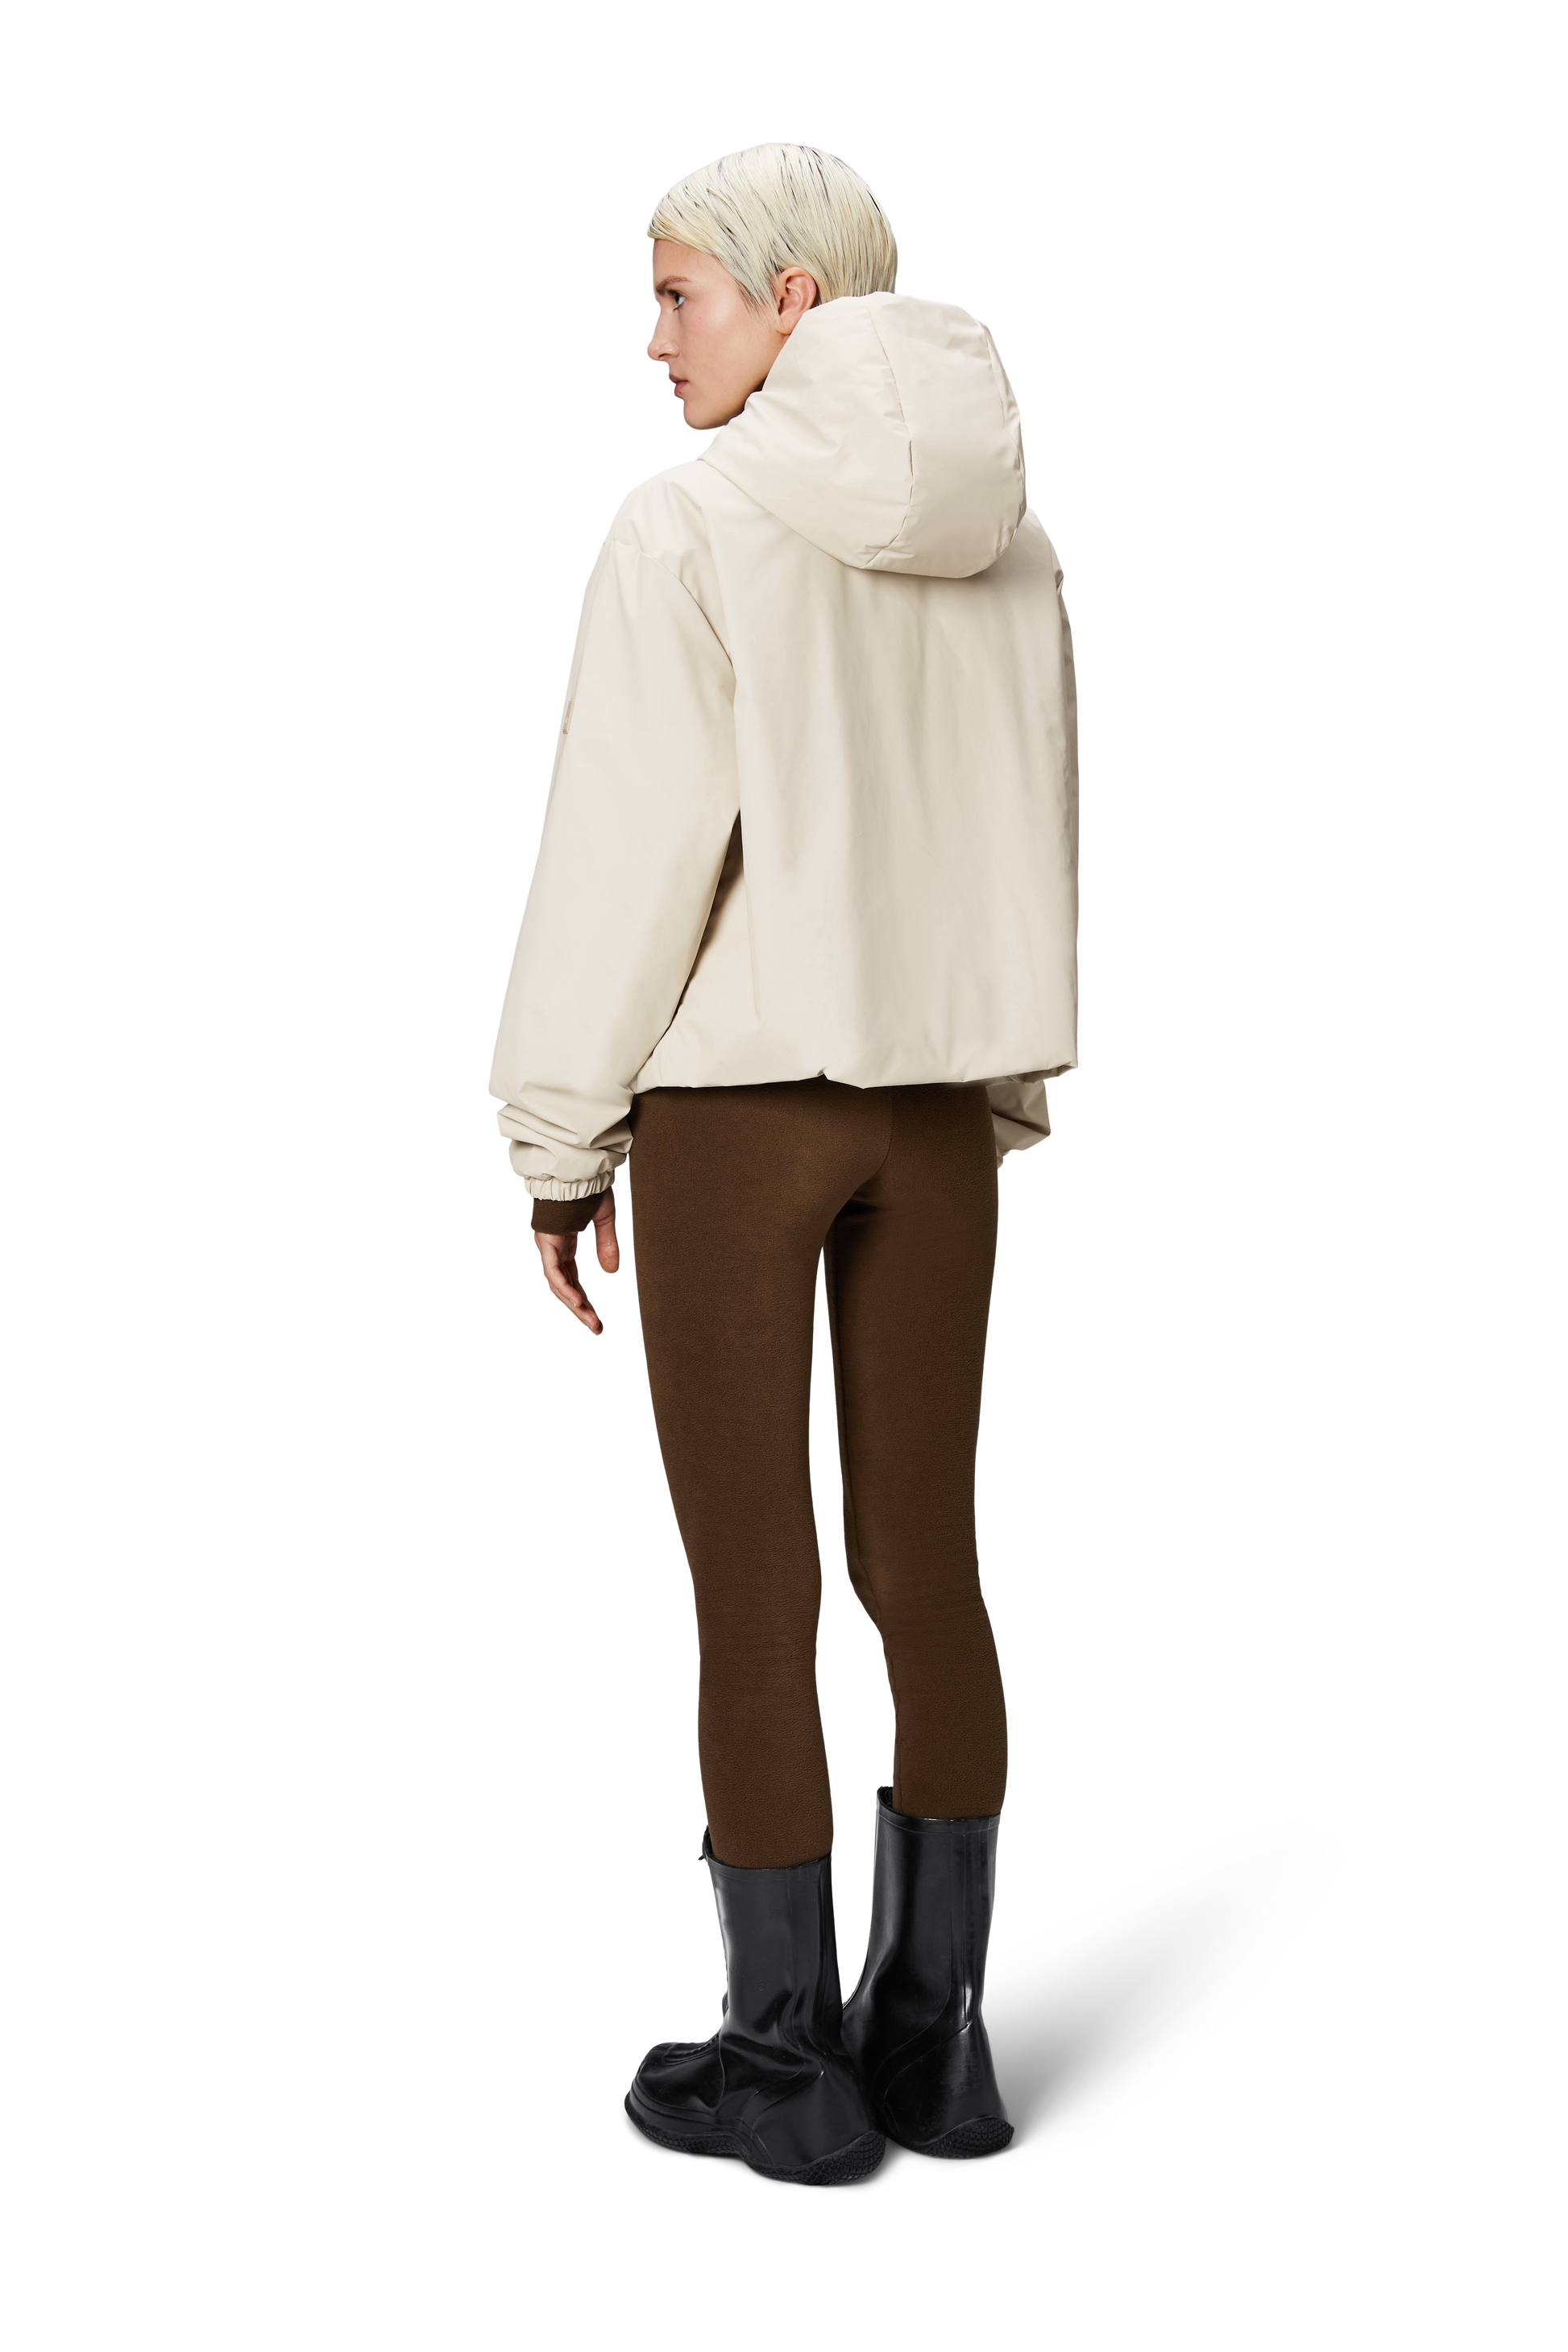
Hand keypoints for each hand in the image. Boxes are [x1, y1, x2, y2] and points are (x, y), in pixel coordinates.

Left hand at [533, 1189, 621, 1336]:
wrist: (580, 1166)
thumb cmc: (589, 1186)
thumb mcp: (604, 1220)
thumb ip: (606, 1246)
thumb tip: (611, 1273)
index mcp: (564, 1244)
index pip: (571, 1280)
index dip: (584, 1300)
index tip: (597, 1320)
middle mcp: (553, 1247)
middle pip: (564, 1287)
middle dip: (580, 1310)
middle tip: (597, 1329)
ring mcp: (547, 1244)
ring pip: (557, 1283)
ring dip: (575, 1305)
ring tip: (592, 1322)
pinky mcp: (547, 1240)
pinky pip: (554, 1271)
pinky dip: (564, 1288)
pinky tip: (578, 1304)